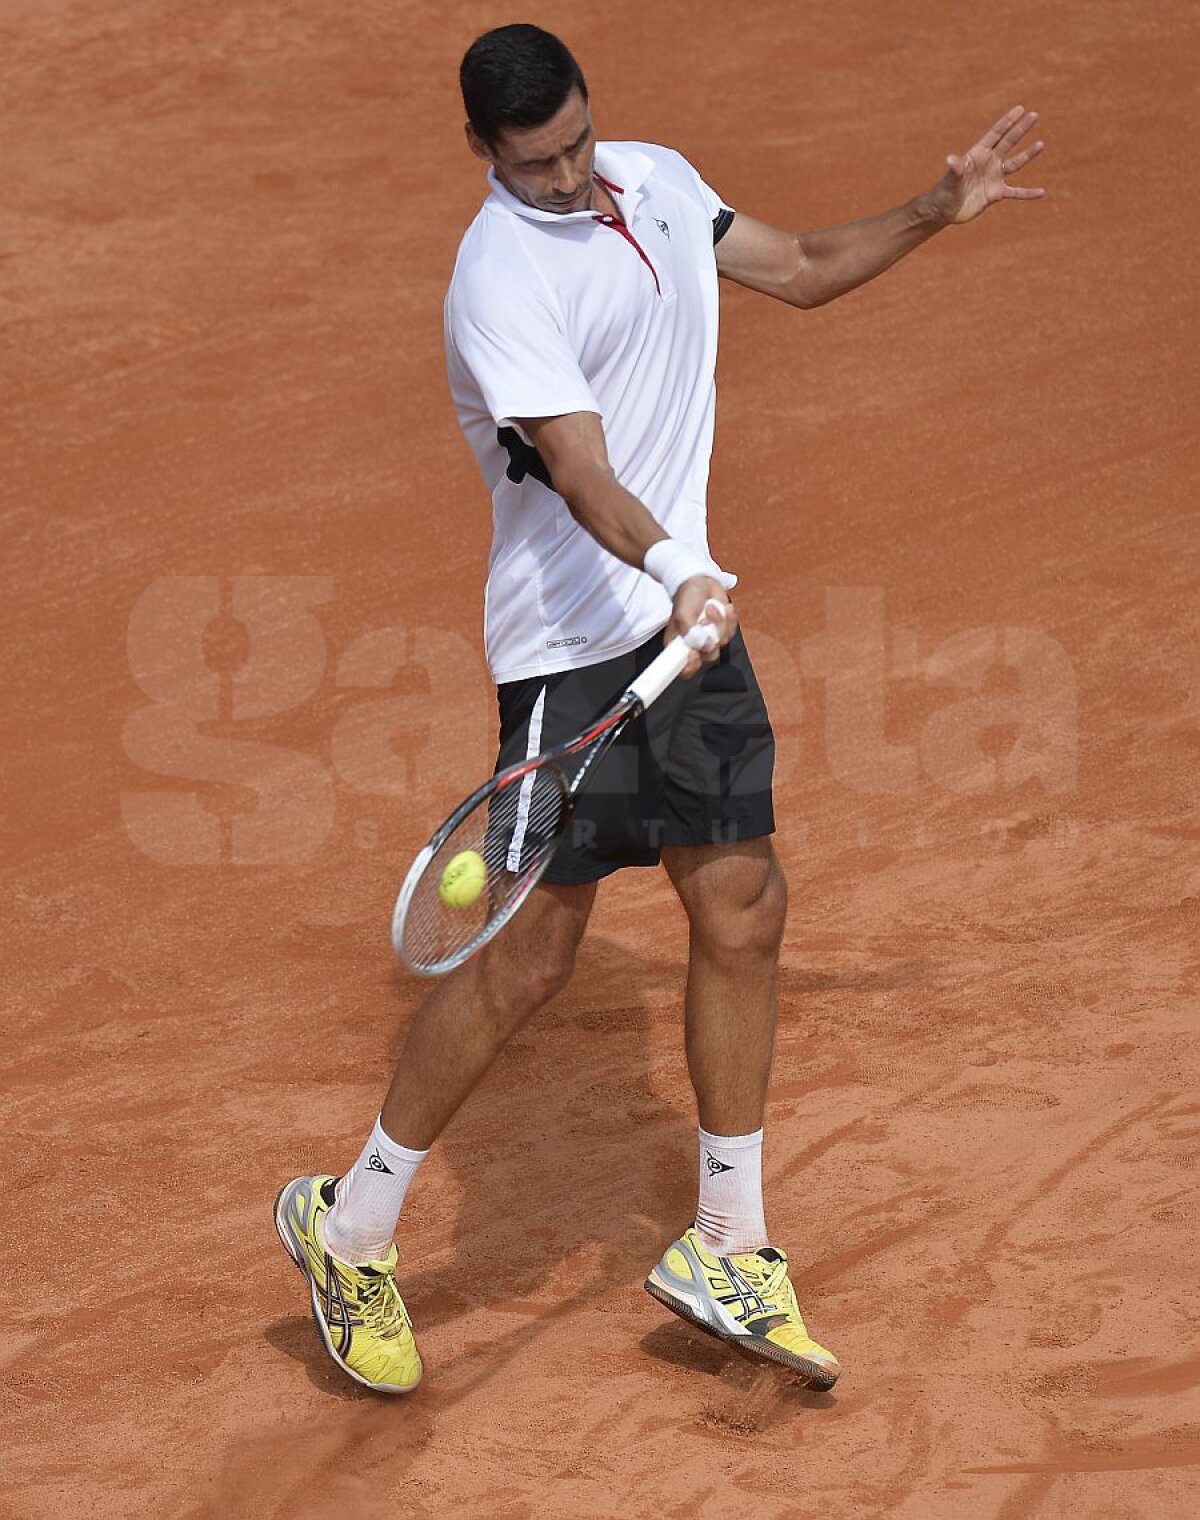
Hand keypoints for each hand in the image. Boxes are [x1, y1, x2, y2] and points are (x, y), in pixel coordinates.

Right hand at [669, 576, 736, 676]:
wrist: (701, 582)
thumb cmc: (687, 598)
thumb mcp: (682, 612)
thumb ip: (689, 630)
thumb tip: (701, 643)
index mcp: (679, 646)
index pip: (684, 669)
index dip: (691, 666)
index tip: (694, 654)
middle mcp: (695, 646)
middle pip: (709, 656)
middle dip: (710, 636)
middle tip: (703, 621)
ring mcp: (710, 639)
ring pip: (722, 642)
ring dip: (719, 623)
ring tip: (710, 608)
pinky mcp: (723, 631)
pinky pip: (731, 632)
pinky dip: (729, 619)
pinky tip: (723, 608)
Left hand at [932, 105, 1045, 225]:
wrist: (944, 211)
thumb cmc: (944, 192)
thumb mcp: (951, 180)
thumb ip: (955, 169)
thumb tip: (950, 159)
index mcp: (978, 154)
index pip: (995, 134)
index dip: (1007, 121)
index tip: (1020, 109)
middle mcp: (989, 163)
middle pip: (1008, 142)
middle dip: (1020, 129)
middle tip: (1034, 115)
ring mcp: (994, 177)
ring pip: (1015, 164)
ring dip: (1028, 154)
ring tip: (1041, 144)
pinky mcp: (996, 194)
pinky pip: (1016, 193)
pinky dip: (1028, 193)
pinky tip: (1041, 192)